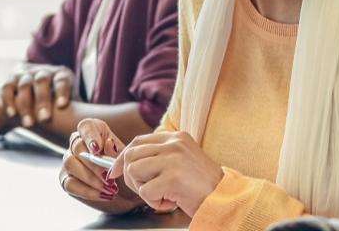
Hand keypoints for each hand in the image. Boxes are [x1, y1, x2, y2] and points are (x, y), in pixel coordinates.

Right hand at [1, 63, 74, 127]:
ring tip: (29, 124)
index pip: (62, 79)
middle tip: (44, 118)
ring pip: (24, 84)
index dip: (62, 91)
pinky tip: (13, 114)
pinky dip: (9, 100)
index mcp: (62, 74)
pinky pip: (7, 88)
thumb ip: (80, 110)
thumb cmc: (58, 101)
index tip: (62, 105)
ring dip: (25, 104)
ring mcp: (26, 73)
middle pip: (42, 80)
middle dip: (42, 99)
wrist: (34, 89)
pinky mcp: (11, 79)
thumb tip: (95, 129)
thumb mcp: (71, 101)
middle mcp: (44, 70)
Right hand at [59, 119, 139, 213]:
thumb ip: (117, 150)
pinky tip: (102, 194)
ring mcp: (69, 160)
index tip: (97, 149)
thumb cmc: (124, 166)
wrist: (126, 188)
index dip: (90, 136)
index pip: (86, 126)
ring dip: (90, 178)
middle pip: (77, 147)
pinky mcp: (65, 178)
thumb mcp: (125, 157)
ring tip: (108, 187)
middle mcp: (78, 142)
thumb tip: (107, 144)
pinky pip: (69, 183)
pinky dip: (87, 191)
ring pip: (70, 164)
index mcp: (94, 130)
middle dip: (94, 164)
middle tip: (108, 176)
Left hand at [109, 131, 223, 216]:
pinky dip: (154, 202)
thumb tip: (127, 162)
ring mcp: (173, 160)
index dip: (122, 157)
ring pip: (133, 171)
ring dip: (142, 189)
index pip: (138, 141)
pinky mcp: (172, 178)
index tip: (115, 170)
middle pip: (131, 155)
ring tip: (161, 194)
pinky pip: (144, 191)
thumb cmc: (202, 184)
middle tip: (146, 188)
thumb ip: (160, 155)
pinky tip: (170, 201)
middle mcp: (173, 144)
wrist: (222, 197)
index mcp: (176, 137)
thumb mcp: (182, 159)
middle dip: (130, 176)